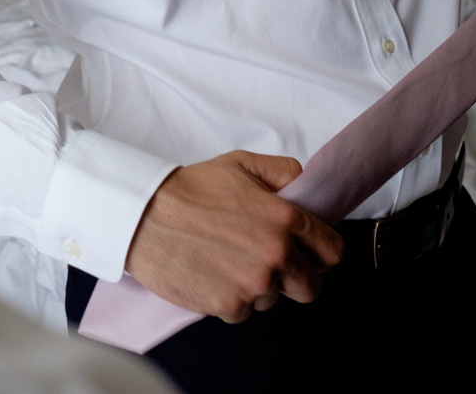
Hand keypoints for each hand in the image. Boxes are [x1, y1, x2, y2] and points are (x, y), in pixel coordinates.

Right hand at [124, 150, 342, 323]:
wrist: (143, 215)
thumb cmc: (189, 189)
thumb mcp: (240, 163)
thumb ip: (282, 172)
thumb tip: (304, 187)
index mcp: (285, 218)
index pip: (333, 251)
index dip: (320, 253)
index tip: (306, 253)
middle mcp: (276, 254)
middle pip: (310, 287)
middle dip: (293, 278)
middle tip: (265, 262)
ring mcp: (254, 284)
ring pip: (272, 300)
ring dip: (256, 287)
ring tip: (226, 261)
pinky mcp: (229, 305)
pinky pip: (242, 311)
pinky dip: (230, 298)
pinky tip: (210, 273)